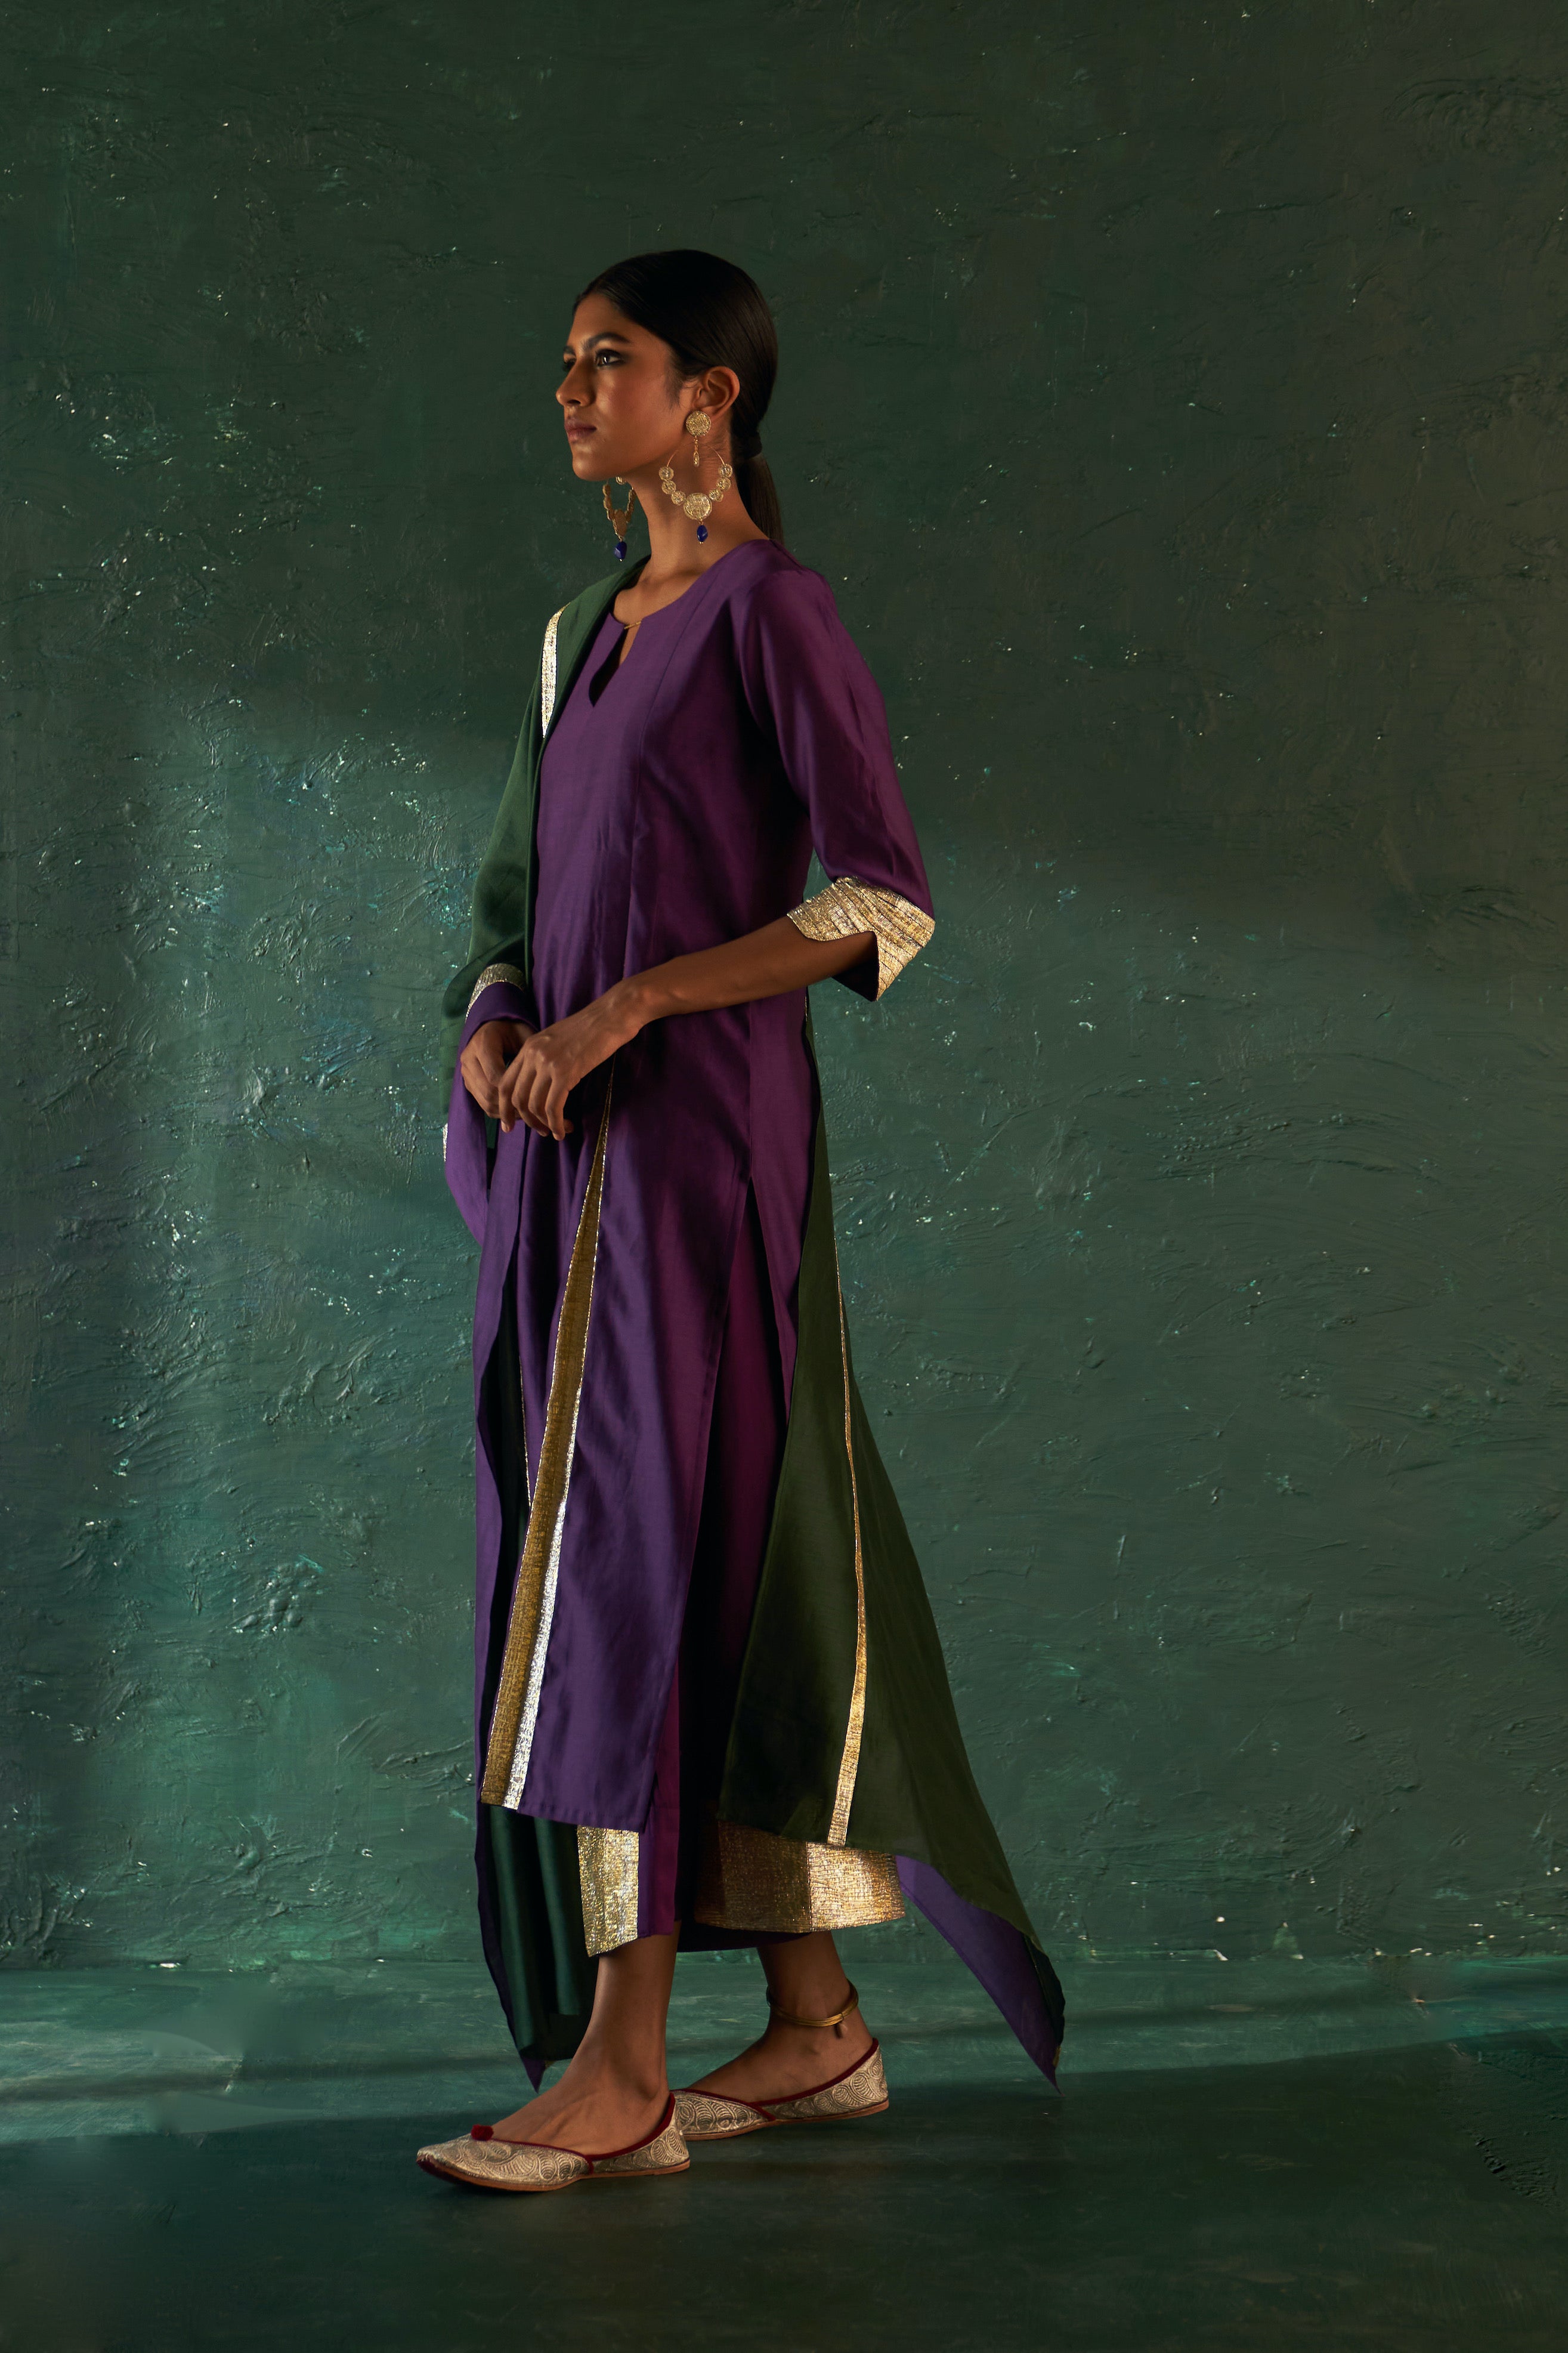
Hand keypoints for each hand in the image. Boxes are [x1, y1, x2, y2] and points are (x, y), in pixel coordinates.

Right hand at [459, 1019, 536, 1116]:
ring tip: (528, 1114)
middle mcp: (469, 1057)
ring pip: (484, 1101)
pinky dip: (500, 1111)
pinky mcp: (468, 1082)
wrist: (498, 1028)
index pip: (496, 1077)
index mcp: (483, 1043)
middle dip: (512, 1104)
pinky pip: (482, 1103)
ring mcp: (466, 1071)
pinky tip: (517, 1112)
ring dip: (506, 1111)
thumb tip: (541, 1087)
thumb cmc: (517, 1032)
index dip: (515, 1090)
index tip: (536, 1097)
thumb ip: (530, 1058)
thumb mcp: (526, 1037)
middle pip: (488, 1091)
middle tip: (534, 1112)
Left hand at [492, 987, 643, 1140]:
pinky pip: (553, 1107)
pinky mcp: (566, 1072)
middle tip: (541, 1131)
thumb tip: (540, 1086)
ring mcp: (548, 1063)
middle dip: (527, 1121)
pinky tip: (564, 1130)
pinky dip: (556, 1124)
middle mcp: (533, 1055)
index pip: (505, 1083)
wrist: (611, 1016)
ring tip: (557, 1131)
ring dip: (544, 1124)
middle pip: (517, 1098)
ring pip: (534, 1105)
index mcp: (528, 1047)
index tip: (509, 1125)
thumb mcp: (557, 1040)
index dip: (505, 1108)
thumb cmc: (591, 1029)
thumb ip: (543, 1059)